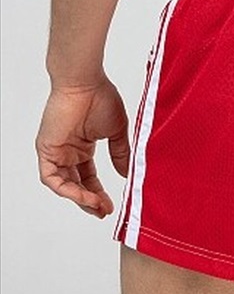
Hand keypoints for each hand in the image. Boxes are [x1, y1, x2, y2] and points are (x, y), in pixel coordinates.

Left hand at [36, 76, 129, 218]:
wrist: (85, 81)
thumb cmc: (100, 97)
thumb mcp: (116, 131)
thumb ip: (120, 153)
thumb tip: (127, 174)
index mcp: (82, 146)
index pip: (88, 177)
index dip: (99, 193)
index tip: (110, 204)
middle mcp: (67, 151)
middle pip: (76, 185)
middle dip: (90, 201)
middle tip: (104, 211)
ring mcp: (56, 151)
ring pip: (64, 185)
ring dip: (80, 198)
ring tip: (97, 206)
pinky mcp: (46, 149)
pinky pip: (52, 178)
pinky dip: (67, 189)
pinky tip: (83, 195)